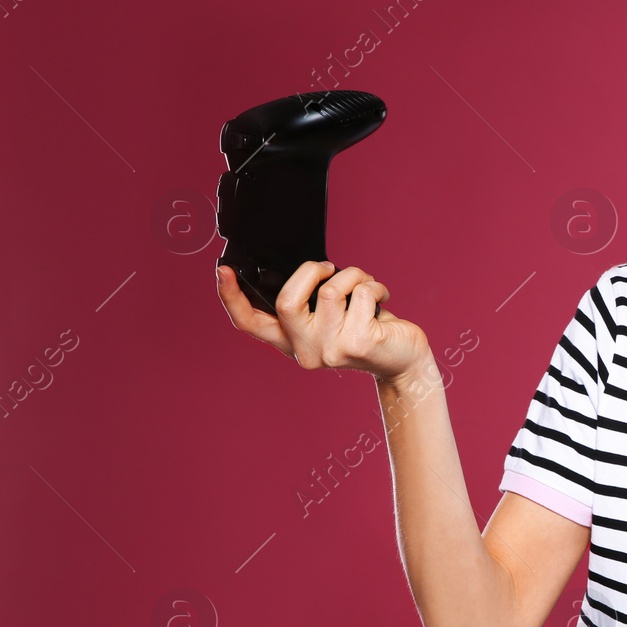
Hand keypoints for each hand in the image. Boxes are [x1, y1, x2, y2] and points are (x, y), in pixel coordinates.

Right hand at [216, 259, 428, 379]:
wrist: (404, 360)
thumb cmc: (367, 330)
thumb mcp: (332, 318)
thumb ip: (311, 301)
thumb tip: (306, 266)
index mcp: (292, 342)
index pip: (250, 323)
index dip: (231, 297)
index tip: (222, 269)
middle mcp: (306, 351)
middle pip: (287, 300)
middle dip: (311, 270)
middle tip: (330, 268)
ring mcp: (331, 351)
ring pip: (331, 291)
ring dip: (354, 275)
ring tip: (367, 283)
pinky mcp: (358, 344)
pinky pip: (362, 294)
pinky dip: (375, 286)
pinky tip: (383, 298)